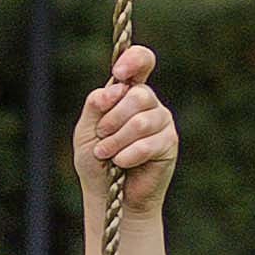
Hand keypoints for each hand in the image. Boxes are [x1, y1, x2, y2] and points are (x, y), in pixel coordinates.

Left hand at [74, 43, 177, 216]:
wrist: (108, 195)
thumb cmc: (96, 161)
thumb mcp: (86, 130)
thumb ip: (95, 105)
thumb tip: (113, 87)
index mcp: (128, 93)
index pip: (142, 61)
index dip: (134, 60)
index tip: (119, 74)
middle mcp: (149, 103)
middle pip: (138, 95)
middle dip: (112, 118)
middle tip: (101, 136)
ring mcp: (162, 122)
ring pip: (142, 120)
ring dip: (116, 140)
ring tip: (105, 154)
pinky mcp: (169, 143)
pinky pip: (149, 143)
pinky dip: (128, 154)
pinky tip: (120, 162)